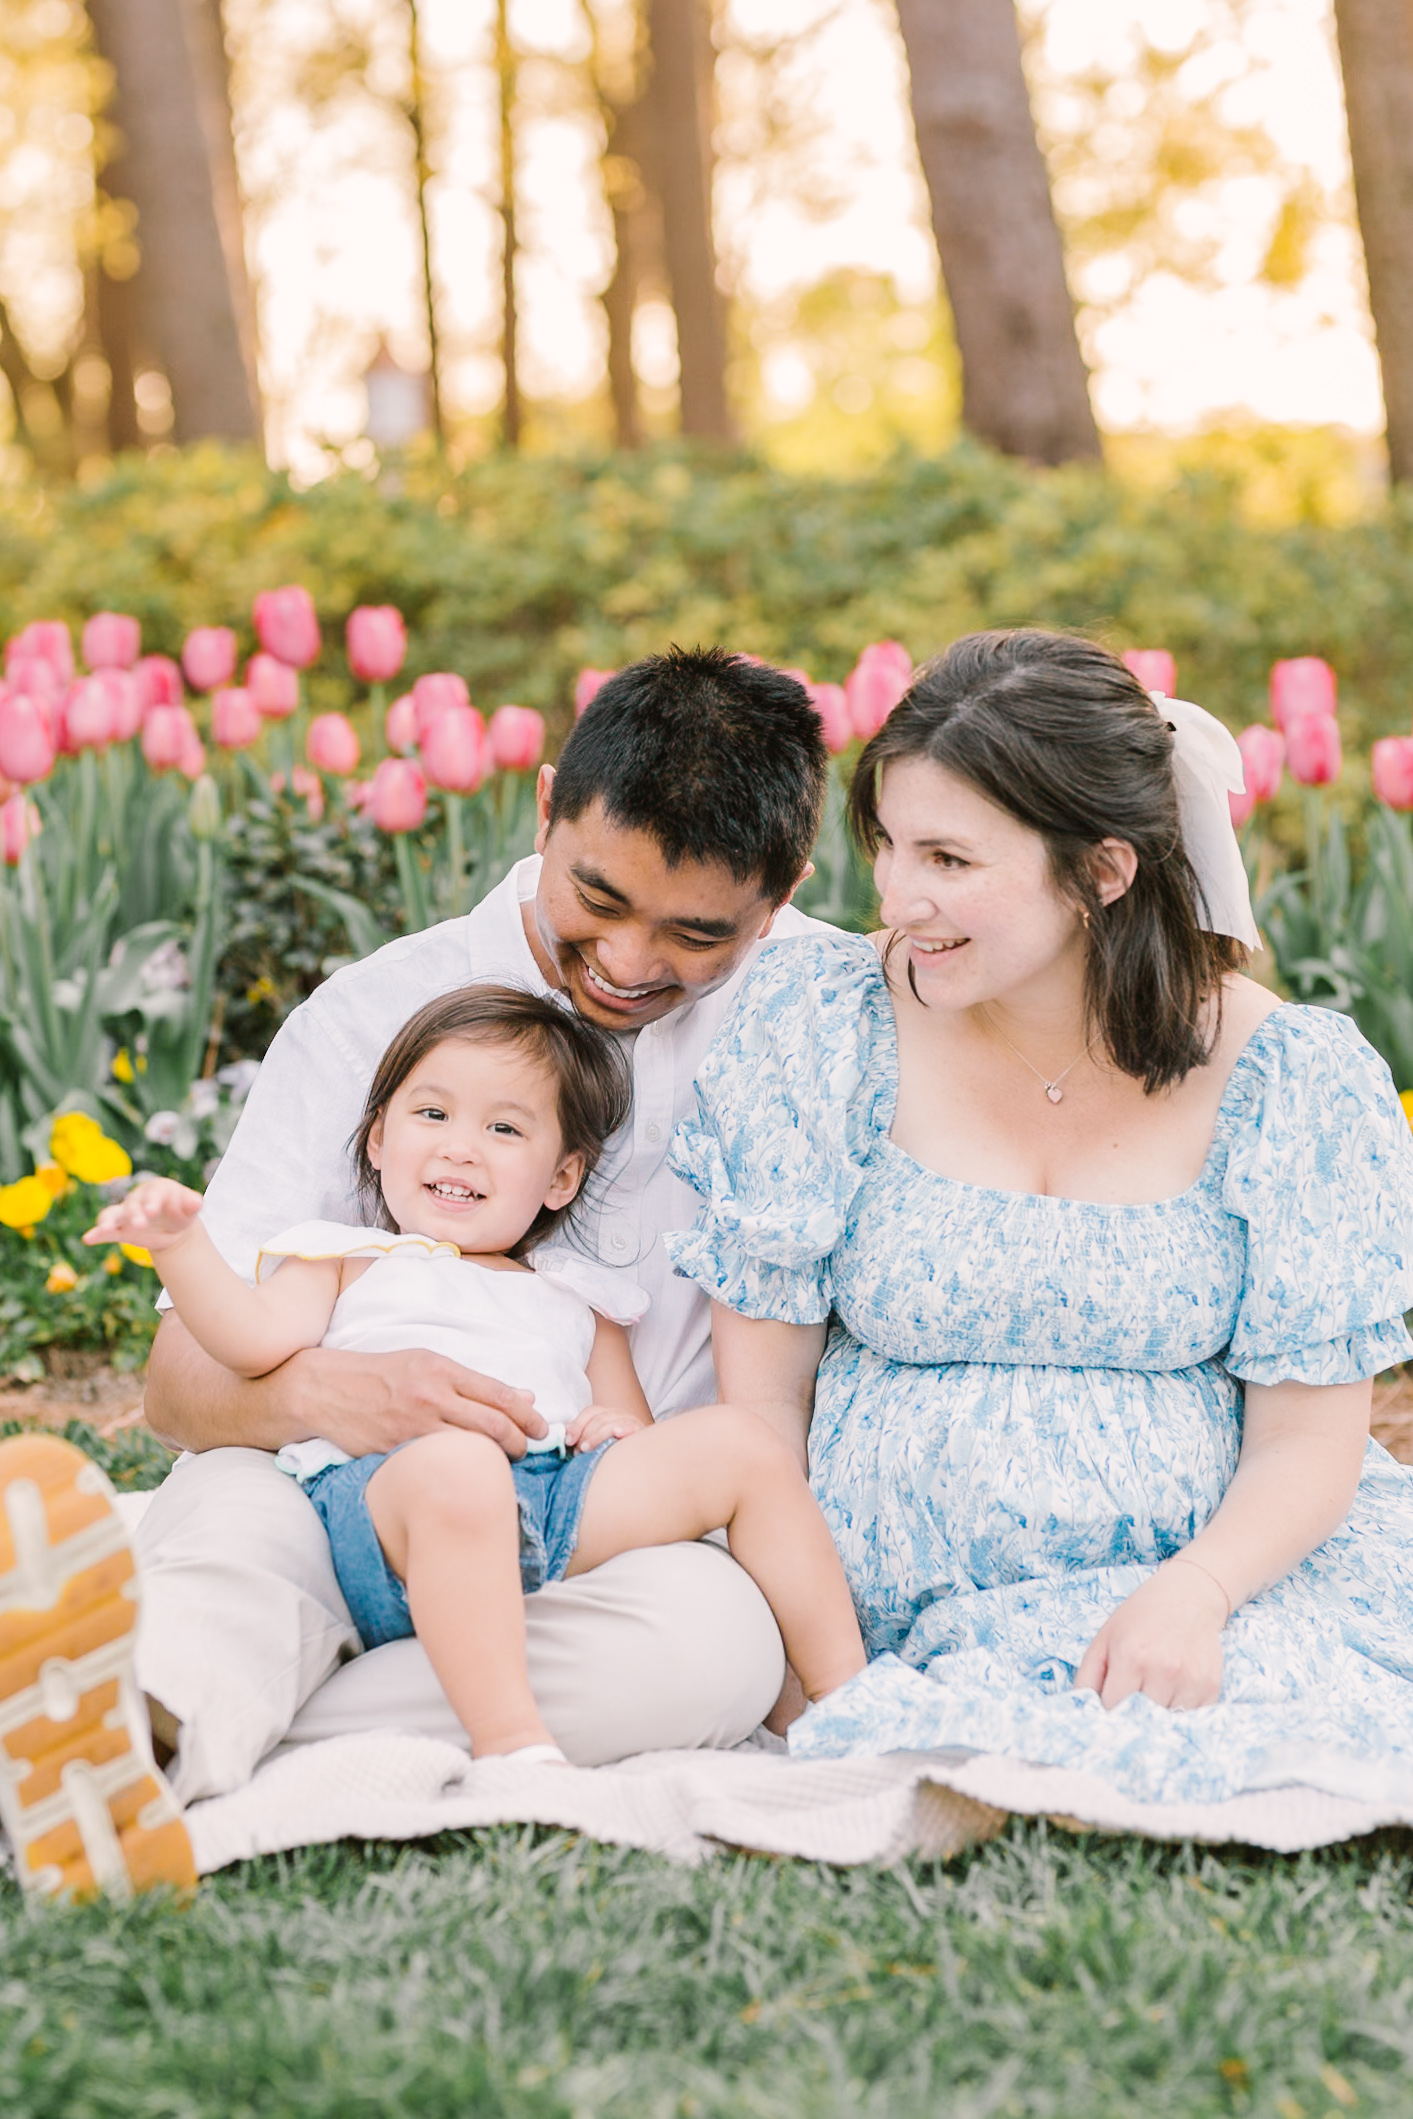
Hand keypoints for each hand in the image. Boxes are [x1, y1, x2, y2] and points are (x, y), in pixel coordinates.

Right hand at [82, 1178, 202, 1255]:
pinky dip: (96, 1234)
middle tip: (140, 1224)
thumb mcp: (191, 1208)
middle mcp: (138, 1199)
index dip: (152, 1201)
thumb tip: (197, 1202)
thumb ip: (193, 1204)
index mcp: (157, 1189)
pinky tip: (88, 1239)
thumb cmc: (182, 1211)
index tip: (152, 1210)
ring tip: (105, 1228)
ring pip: (113, 1214)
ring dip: (108, 1221)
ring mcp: (127, 1214)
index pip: (153, 1193)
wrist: (174, 1226)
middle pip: (133, 1205)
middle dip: (135, 1214)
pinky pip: (106, 1232)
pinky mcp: (120, 1230)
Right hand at [299, 1345, 549, 1459]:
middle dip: (519, 1442)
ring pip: (470, 1449)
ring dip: (495, 1459)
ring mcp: (413, 1427)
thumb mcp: (426, 1363)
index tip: (541, 1427)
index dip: (527, 1415)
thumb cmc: (380, 1374)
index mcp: (441, 1370)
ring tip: (505, 1463)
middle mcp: (430, 1396)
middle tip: (528, 1450)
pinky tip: (470, 1474)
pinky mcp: (396, 1451)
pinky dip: (459, 1469)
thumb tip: (522, 1396)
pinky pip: (438, 1464)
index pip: (499, 1395)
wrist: (326, 1390)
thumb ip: (472, 1382)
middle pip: (492, 1425)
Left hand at [567, 1402, 653, 1451]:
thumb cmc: (614, 1449)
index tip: (568, 1441)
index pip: (590, 1412)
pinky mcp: (640, 1430)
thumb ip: (581, 1435)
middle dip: (585, 1435)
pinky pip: (631, 1427)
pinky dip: (624, 1429)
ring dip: (597, 1436)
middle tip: (578, 1452)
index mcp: (606, 1413)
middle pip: (598, 1418)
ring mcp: (629, 1420)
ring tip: (586, 1449)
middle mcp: (617, 1414)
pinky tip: (617, 1434)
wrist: (641, 1455)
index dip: (577, 1425)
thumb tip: (565, 1432)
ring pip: (610, 1423)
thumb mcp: (596, 1441)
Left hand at [1073, 1559, 1228, 1710]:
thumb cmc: (1139, 1619)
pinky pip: (1192, 1719)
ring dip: (1157, 1721)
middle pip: (1142, 1721)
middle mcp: (1164, 1669)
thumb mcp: (1103, 1639)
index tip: (1106, 1714)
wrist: (1188, 1596)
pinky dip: (1179, 1716)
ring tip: (1152, 1699)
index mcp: (1131, 1657)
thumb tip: (1081, 1713)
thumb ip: (1086, 1678)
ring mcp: (1191, 1679)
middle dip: (1132, 1721)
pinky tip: (1173, 1695)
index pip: (1114, 1709)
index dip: (1107, 1715)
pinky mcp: (1211, 1686)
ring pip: (1167, 1724)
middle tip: (1129, 1712)